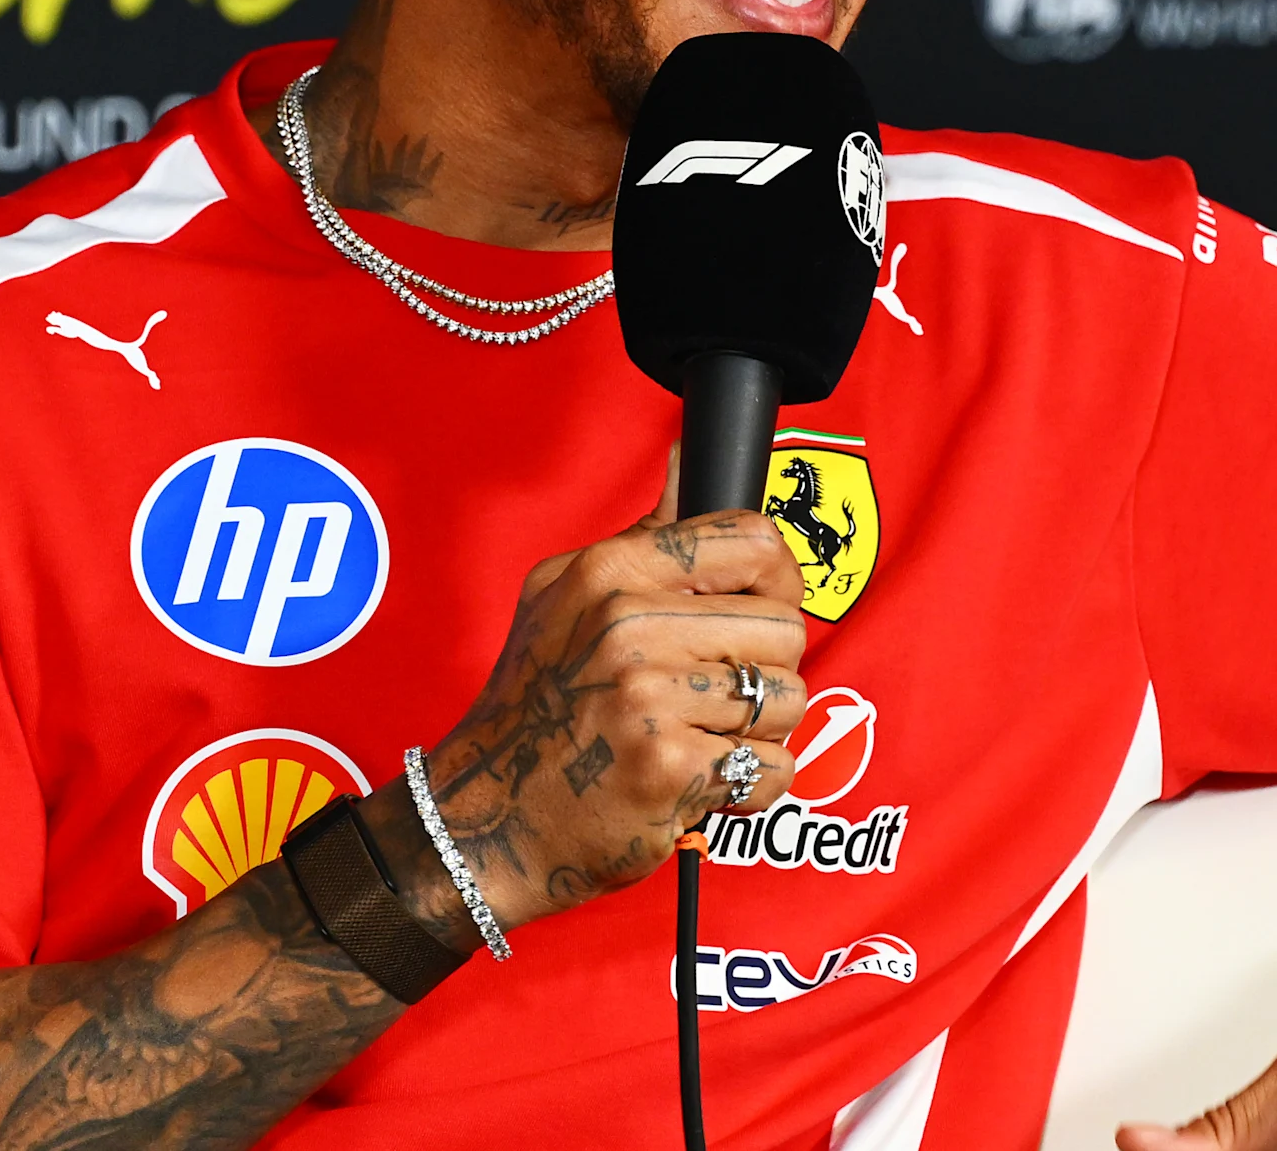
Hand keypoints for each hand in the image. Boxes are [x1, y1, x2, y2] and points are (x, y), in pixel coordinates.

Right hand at [387, 452, 809, 932]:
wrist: (490, 818)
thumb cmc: (535, 705)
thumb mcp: (565, 595)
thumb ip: (645, 536)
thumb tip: (688, 458)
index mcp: (609, 572)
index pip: (752, 540)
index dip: (777, 578)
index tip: (762, 607)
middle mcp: (628, 627)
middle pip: (785, 627)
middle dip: (765, 668)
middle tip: (715, 694)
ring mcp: (650, 699)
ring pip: (786, 698)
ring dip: (758, 730)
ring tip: (701, 737)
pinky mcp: (672, 770)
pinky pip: (773, 767)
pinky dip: (750, 784)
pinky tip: (700, 781)